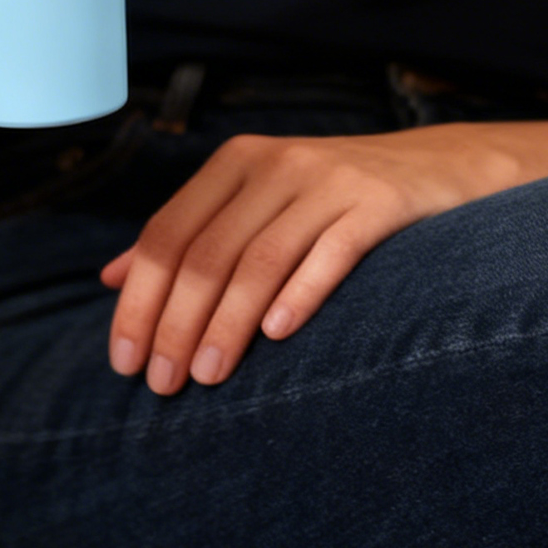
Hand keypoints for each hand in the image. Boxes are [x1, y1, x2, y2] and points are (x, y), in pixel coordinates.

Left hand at [99, 122, 520, 393]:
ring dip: (227, 324)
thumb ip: (186, 234)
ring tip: (208, 377)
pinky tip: (277, 335)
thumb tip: (110, 277)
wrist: (437, 167)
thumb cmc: (328, 197)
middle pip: (206, 252)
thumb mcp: (253, 201)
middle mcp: (274, 164)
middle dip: (175, 323)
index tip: (123, 361)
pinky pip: (331, 252)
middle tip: (161, 384)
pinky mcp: (379, 204)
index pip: (165, 234)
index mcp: (233, 163)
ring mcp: (327, 181)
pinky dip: (299, 294)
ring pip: (259, 259)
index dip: (138, 299)